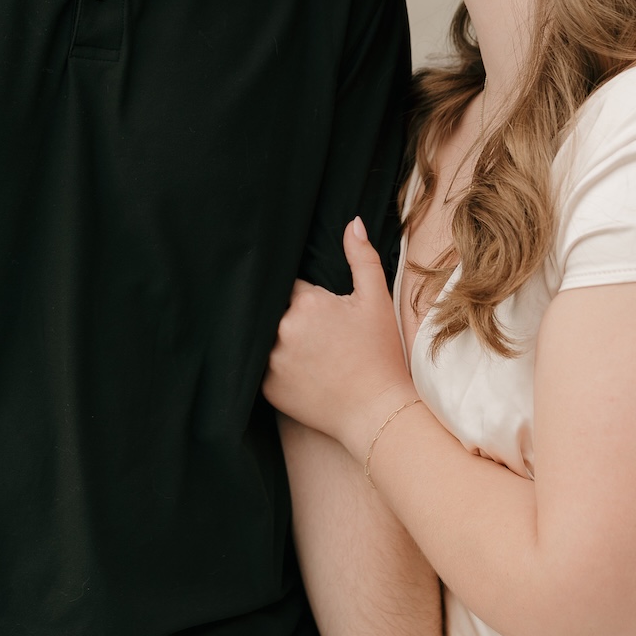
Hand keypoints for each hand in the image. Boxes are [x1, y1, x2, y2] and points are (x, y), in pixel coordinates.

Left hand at [265, 219, 413, 461]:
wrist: (377, 412)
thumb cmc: (380, 354)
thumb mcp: (376, 301)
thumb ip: (362, 258)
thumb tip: (351, 223)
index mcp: (306, 303)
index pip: (285, 282)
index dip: (295, 289)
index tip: (303, 296)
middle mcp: (282, 329)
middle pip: (269, 307)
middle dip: (280, 308)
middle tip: (301, 321)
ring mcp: (270, 360)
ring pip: (258, 333)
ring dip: (269, 332)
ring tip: (291, 338)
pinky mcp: (265, 387)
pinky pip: (255, 364)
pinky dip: (265, 360)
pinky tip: (287, 363)